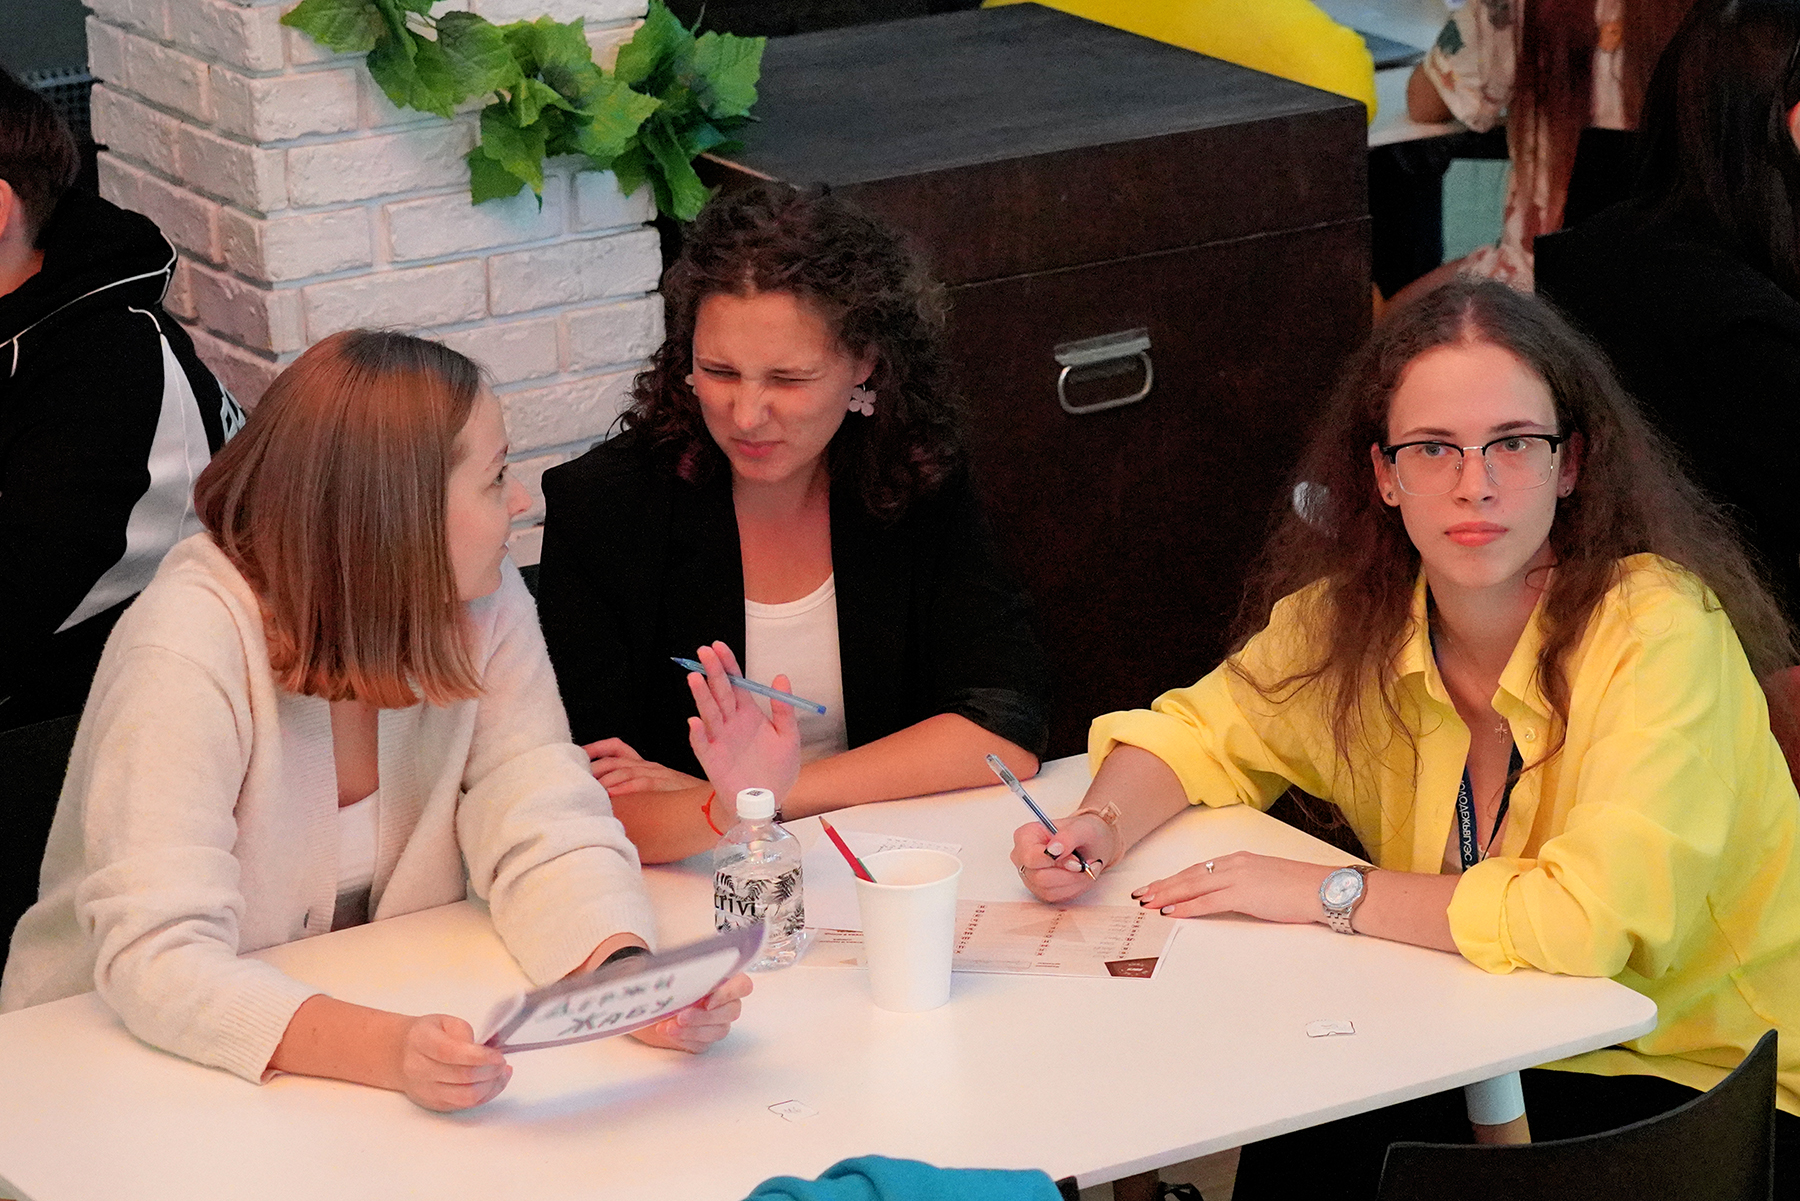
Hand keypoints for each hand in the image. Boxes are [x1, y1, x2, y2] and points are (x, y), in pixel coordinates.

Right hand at [396, 1013, 511, 1111]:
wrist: (401, 1055)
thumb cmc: (426, 1036)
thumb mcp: (444, 1021)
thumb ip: (464, 1031)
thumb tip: (482, 1049)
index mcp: (421, 1042)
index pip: (451, 1053)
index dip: (480, 1056)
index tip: (497, 1055)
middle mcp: (419, 1069)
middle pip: (462, 1077)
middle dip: (490, 1071)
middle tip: (502, 1062)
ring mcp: (425, 1090)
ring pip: (465, 1097)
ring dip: (491, 1086)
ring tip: (501, 1073)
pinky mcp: (434, 1104)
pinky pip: (464, 1105)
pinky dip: (484, 1095)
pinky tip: (493, 1083)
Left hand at [583, 737, 705, 794]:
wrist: (712, 803)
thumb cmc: (684, 800)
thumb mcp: (660, 788)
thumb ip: (639, 788)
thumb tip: (611, 800)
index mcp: (646, 764)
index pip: (617, 748)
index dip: (596, 749)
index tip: (578, 755)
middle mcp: (648, 766)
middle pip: (613, 760)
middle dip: (592, 767)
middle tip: (574, 776)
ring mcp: (655, 774)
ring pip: (623, 770)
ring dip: (603, 779)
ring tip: (587, 786)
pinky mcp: (663, 783)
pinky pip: (639, 783)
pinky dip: (623, 788)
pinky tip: (610, 794)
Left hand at [629, 973, 752, 1053]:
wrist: (651, 1001)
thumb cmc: (668, 982)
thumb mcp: (676, 972)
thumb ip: (688, 973)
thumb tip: (688, 973)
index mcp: (725, 980)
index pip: (743, 986)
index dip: (729, 994)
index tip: (707, 1001)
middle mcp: (726, 1002)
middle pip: (731, 1012)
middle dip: (705, 1016)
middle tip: (682, 1016)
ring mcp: (717, 1023)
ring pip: (718, 1031)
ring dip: (692, 1030)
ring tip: (669, 1026)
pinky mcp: (704, 1040)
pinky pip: (701, 1044)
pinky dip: (683, 1039)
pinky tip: (667, 1031)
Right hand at [685, 642, 799, 808]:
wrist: (770, 800)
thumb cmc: (778, 768)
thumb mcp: (788, 736)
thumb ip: (783, 709)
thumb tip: (781, 677)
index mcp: (748, 713)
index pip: (735, 683)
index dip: (727, 665)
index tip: (718, 646)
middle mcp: (731, 723)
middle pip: (719, 693)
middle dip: (712, 672)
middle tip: (703, 652)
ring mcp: (720, 740)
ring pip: (709, 713)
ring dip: (701, 696)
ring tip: (695, 678)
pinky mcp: (712, 760)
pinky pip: (702, 745)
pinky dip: (698, 734)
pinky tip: (695, 721)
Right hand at [1010, 813, 1112, 902]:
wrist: (1090, 844)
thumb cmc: (1082, 832)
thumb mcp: (1081, 828)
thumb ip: (1067, 837)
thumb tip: (1054, 850)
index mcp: (1025, 836)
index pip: (1031, 857)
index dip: (1055, 861)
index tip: (1076, 859)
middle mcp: (1022, 858)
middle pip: (1040, 877)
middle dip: (1069, 874)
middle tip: (1085, 864)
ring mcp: (1029, 876)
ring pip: (1049, 890)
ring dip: (1074, 882)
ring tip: (1086, 868)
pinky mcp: (1040, 891)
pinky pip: (1056, 897)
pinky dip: (1074, 888)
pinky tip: (1080, 876)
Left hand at [1131, 852, 1335, 924]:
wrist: (1325, 888)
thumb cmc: (1302, 888)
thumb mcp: (1267, 881)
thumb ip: (1245, 885)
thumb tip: (1228, 896)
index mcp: (1239, 860)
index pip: (1198, 869)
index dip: (1174, 878)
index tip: (1156, 886)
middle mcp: (1234, 864)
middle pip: (1189, 875)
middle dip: (1162, 886)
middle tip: (1140, 895)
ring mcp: (1238, 877)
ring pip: (1193, 885)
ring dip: (1167, 896)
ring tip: (1148, 904)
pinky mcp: (1245, 894)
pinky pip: (1208, 900)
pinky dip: (1187, 906)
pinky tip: (1172, 912)